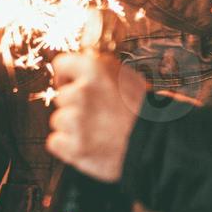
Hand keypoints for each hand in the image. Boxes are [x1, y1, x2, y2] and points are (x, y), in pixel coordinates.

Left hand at [46, 50, 148, 182]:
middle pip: (60, 97)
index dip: (66, 76)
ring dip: (72, 126)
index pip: (61, 64)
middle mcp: (82, 92)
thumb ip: (97, 68)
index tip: (70, 84)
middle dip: (74, 105)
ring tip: (96, 130)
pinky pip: (55, 142)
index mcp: (94, 70)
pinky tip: (86, 143)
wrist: (156, 142)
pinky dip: (67, 146)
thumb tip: (75, 68)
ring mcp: (77, 121)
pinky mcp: (75, 147)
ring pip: (58, 120)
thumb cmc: (141, 110)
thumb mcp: (124, 74)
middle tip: (96, 113)